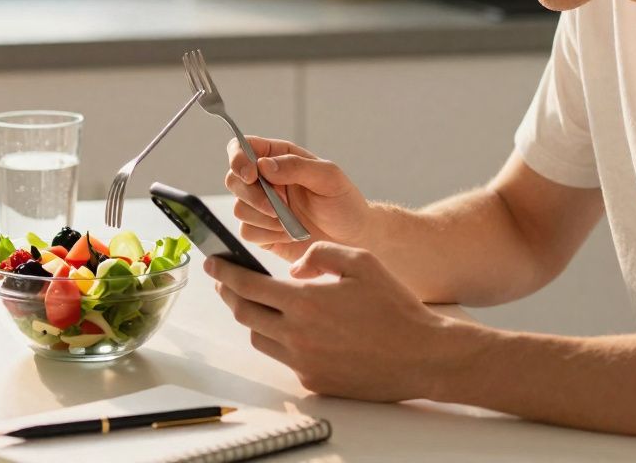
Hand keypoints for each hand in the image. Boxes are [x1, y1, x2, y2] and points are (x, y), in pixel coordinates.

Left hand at [203, 242, 452, 401]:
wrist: (423, 356)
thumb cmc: (396, 308)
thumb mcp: (361, 261)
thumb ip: (319, 253)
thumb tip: (294, 267)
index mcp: (305, 301)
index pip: (247, 285)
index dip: (225, 272)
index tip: (212, 263)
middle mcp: (297, 335)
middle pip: (245, 314)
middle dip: (230, 294)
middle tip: (226, 282)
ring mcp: (303, 362)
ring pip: (260, 339)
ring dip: (254, 319)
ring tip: (260, 304)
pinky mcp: (314, 381)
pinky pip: (285, 358)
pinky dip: (282, 341)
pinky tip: (295, 329)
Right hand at [224, 136, 370, 262]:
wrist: (353, 239)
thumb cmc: (344, 203)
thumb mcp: (329, 178)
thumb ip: (297, 167)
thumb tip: (264, 165)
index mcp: (280, 158)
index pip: (243, 147)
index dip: (238, 158)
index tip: (251, 174)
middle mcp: (266, 180)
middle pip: (233, 179)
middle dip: (252, 195)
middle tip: (278, 207)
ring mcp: (261, 207)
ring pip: (239, 208)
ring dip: (264, 218)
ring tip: (291, 222)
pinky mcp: (262, 232)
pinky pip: (247, 232)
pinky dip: (267, 235)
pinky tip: (289, 234)